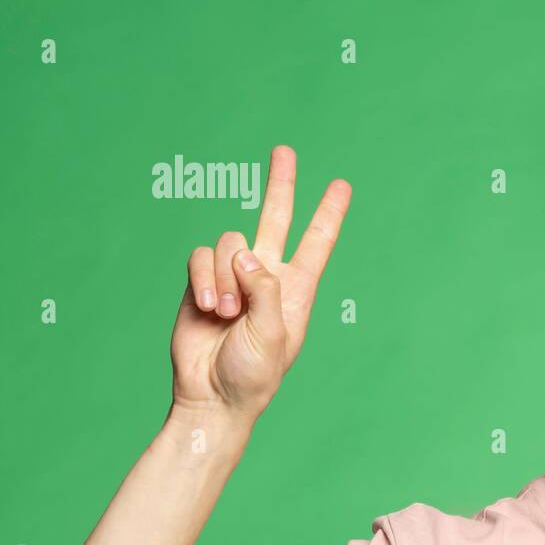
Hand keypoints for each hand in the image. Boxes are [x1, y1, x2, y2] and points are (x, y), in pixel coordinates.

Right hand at [169, 145, 350, 420]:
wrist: (212, 394)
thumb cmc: (253, 373)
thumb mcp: (274, 333)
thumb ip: (266, 289)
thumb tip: (246, 254)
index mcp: (297, 288)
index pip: (317, 242)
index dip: (329, 213)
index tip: (342, 185)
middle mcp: (267, 275)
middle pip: (275, 218)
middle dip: (280, 184)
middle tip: (284, 150)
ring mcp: (233, 276)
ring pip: (230, 242)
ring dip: (227, 277)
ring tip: (228, 313)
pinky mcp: (202, 281)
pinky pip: (201, 256)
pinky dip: (205, 278)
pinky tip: (210, 307)